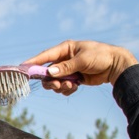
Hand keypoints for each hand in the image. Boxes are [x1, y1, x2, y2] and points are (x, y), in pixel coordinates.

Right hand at [23, 40, 138, 93]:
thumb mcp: (82, 60)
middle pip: (47, 73)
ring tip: (71, 86)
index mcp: (65, 49)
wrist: (115, 66)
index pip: (45, 56)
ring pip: (55, 82)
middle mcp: (64, 59)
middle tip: (58, 85)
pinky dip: (67, 90)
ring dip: (60, 86)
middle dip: (51, 81)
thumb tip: (50, 73)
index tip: (23, 68)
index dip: (33, 62)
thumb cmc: (100, 56)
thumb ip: (66, 67)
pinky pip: (64, 88)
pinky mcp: (73, 79)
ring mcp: (68, 70)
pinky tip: (75, 87)